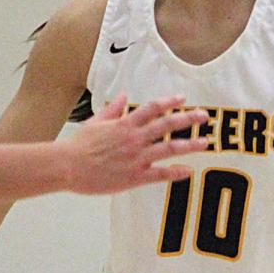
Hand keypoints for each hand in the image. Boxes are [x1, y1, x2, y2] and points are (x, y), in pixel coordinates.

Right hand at [65, 94, 207, 193]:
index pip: (152, 108)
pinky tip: (188, 171)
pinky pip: (160, 174)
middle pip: (167, 125)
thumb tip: (124, 95)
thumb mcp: (96, 122)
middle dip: (188, 119)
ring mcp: (136, 158)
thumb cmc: (79, 145)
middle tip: (205, 116)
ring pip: (169, 148)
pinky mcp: (134, 177)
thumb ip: (113, 109)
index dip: (169, 102)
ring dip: (190, 144)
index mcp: (125, 123)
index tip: (182, 98)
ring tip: (205, 142)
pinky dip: (175, 173)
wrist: (67, 166)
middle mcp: (134, 138)